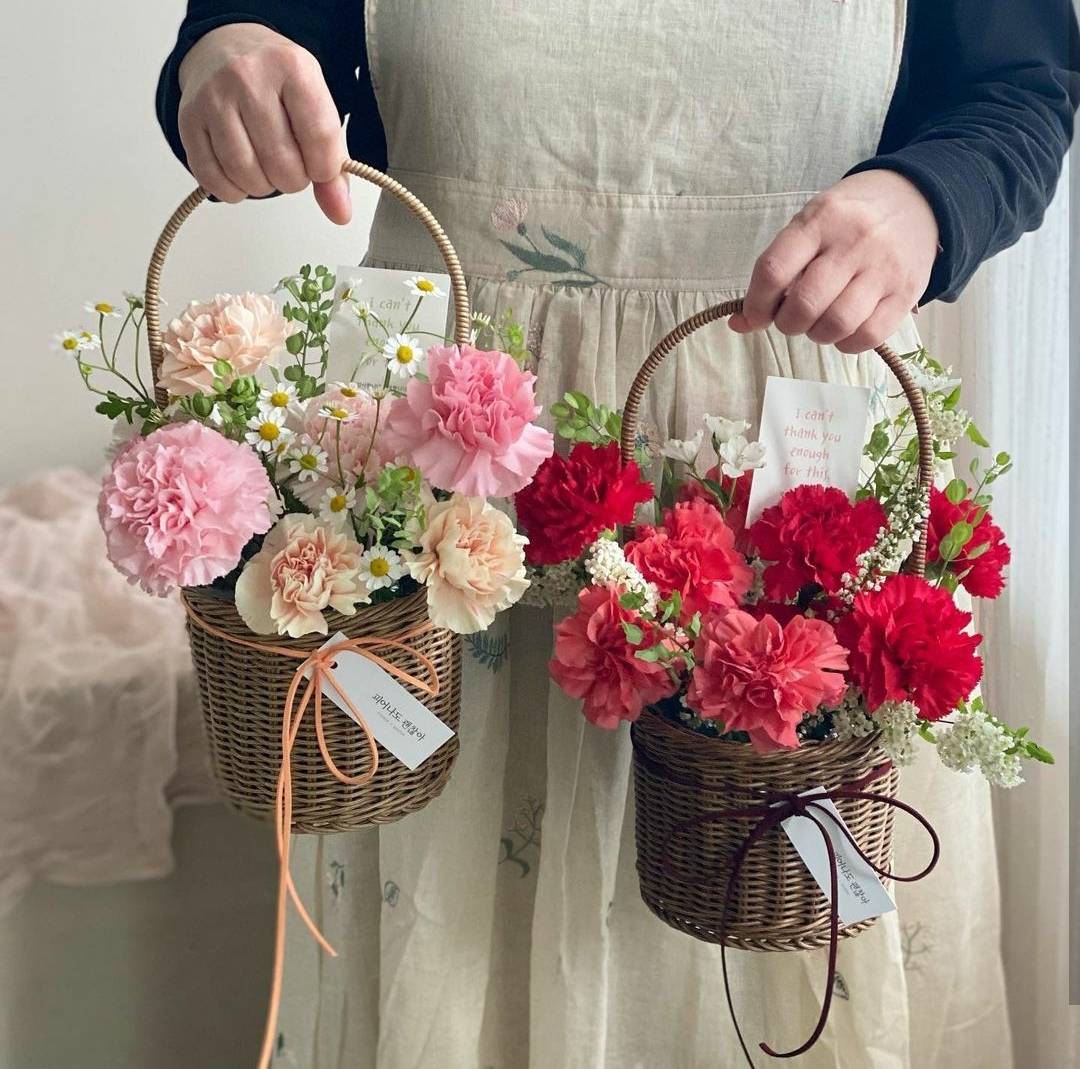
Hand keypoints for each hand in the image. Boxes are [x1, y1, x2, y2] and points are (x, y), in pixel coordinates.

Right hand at [177, 23, 350, 223]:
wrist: (225, 48)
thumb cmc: (278, 85)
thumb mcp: (316, 109)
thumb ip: (333, 164)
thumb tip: (340, 213)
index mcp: (292, 67)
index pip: (319, 137)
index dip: (324, 168)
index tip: (319, 167)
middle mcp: (248, 76)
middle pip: (281, 162)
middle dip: (293, 179)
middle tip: (290, 165)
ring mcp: (213, 96)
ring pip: (246, 174)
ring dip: (263, 187)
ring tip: (267, 168)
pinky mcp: (188, 119)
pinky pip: (212, 178)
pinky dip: (233, 190)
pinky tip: (241, 175)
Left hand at [729, 170, 938, 352]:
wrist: (918, 198)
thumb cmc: (849, 218)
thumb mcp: (810, 226)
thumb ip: (776, 270)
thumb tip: (739, 323)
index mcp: (819, 220)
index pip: (773, 270)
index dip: (756, 304)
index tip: (754, 315)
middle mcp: (853, 242)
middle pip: (804, 304)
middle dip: (787, 323)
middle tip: (792, 318)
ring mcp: (883, 268)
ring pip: (836, 324)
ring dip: (816, 335)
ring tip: (819, 322)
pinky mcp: (907, 292)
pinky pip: (868, 336)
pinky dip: (846, 344)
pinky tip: (843, 331)